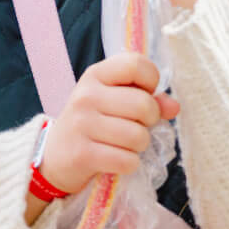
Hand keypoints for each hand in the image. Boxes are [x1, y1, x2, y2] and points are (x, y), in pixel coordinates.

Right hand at [38, 52, 179, 196]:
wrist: (54, 156)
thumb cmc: (92, 124)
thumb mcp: (113, 102)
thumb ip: (147, 98)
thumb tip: (174, 107)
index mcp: (96, 75)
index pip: (136, 64)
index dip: (151, 81)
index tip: (144, 94)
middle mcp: (86, 95)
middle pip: (144, 104)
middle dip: (150, 120)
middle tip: (138, 126)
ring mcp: (82, 124)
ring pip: (138, 136)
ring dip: (140, 145)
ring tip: (126, 145)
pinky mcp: (82, 154)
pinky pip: (127, 160)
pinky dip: (129, 164)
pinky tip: (117, 160)